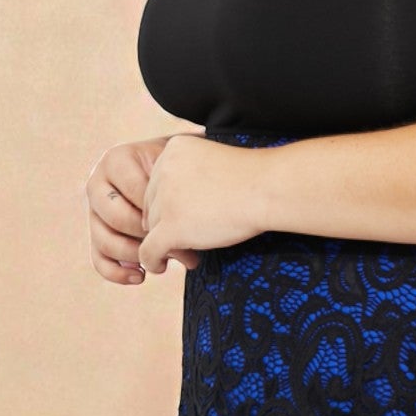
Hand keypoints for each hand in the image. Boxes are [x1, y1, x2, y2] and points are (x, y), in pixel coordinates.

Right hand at [84, 129, 203, 281]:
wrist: (173, 174)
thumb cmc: (179, 171)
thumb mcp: (178, 171)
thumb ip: (176, 192)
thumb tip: (178, 240)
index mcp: (115, 160)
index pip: (134, 190)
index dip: (160, 210)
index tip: (184, 218)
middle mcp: (97, 184)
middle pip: (117, 218)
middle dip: (148, 235)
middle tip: (175, 243)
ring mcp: (93, 211)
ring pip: (105, 241)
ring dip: (136, 256)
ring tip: (163, 262)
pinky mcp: (96, 235)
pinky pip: (99, 260)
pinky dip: (118, 273)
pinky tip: (141, 276)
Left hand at [138, 130, 268, 274]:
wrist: (267, 189)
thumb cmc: (254, 179)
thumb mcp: (215, 163)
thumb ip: (192, 176)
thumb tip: (177, 208)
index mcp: (173, 149)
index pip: (158, 182)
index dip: (172, 202)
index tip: (192, 214)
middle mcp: (162, 170)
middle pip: (152, 205)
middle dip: (167, 222)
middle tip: (191, 234)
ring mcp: (165, 199)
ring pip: (152, 228)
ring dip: (167, 241)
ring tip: (190, 250)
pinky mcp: (171, 226)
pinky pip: (148, 250)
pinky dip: (151, 261)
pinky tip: (160, 267)